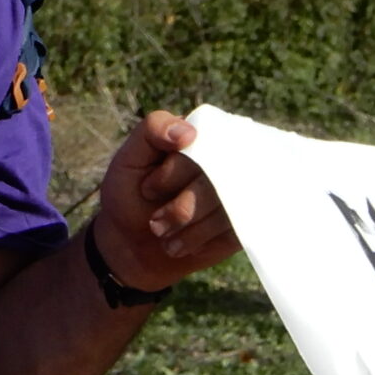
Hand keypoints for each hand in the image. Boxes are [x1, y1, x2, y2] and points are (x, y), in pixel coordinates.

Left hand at [91, 111, 240, 295]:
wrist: (133, 244)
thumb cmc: (130, 193)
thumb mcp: (131, 156)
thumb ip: (154, 129)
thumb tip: (190, 131)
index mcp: (202, 136)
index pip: (204, 145)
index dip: (174, 173)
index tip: (146, 190)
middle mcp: (225, 160)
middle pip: (219, 180)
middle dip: (182, 208)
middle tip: (155, 223)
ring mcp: (237, 192)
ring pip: (228, 208)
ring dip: (191, 230)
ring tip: (165, 235)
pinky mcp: (243, 222)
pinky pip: (236, 231)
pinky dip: (204, 242)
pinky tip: (184, 245)